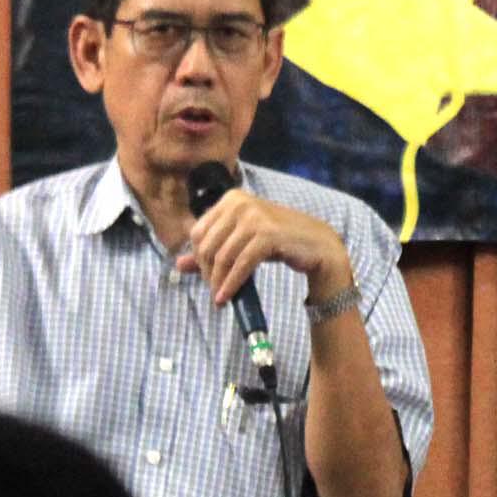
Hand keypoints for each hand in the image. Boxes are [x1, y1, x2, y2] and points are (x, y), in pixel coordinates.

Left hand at [178, 191, 350, 306]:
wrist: (318, 245)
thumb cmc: (280, 242)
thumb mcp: (242, 242)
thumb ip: (212, 250)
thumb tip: (178, 265)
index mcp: (230, 199)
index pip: (198, 232)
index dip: (197, 258)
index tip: (206, 277)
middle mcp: (240, 203)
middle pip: (207, 245)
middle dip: (207, 272)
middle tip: (214, 291)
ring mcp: (255, 217)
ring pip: (222, 256)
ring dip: (218, 281)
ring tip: (220, 298)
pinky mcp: (267, 235)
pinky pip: (241, 264)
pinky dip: (231, 283)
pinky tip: (227, 297)